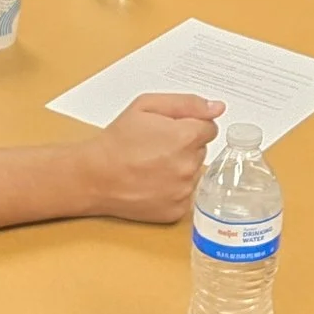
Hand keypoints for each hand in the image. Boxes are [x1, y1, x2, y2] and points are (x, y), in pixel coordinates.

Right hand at [87, 93, 225, 222]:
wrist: (94, 176)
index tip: (170, 131)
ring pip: (194, 173)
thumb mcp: (147, 106)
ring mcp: (184, 191)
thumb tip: (218, 107)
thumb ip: (187, 103)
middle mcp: (189, 166)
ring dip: (179, 168)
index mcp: (186, 137)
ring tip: (151, 166)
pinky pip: (185, 195)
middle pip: (201, 151)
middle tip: (156, 148)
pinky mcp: (176, 210)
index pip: (210, 128)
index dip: (190, 126)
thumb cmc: (117, 140)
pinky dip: (173, 189)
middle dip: (184, 146)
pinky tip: (152, 183)